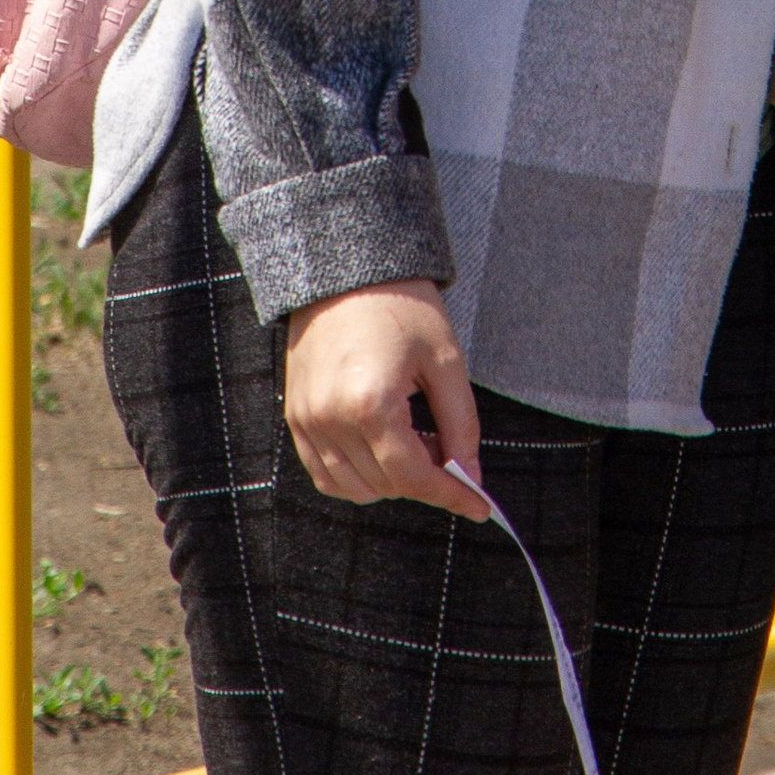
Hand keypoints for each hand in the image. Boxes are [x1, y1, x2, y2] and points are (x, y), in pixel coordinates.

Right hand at [283, 280, 487, 512]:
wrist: (345, 267)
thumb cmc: (399, 305)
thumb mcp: (445, 359)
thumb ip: (461, 423)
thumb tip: (470, 474)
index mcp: (370, 404)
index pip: (413, 477)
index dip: (450, 495)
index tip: (479, 506)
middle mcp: (330, 420)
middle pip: (386, 485)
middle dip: (425, 480)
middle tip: (448, 447)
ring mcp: (307, 421)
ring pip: (354, 489)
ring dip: (391, 480)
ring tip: (415, 440)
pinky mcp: (296, 416)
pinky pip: (324, 474)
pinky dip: (356, 476)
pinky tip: (382, 447)